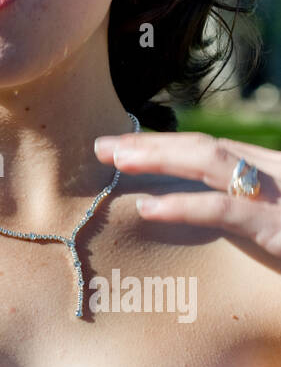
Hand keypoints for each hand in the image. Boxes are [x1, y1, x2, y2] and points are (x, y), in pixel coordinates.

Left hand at [93, 130, 280, 259]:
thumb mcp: (274, 218)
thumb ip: (243, 210)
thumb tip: (200, 210)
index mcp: (266, 169)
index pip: (208, 148)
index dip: (163, 145)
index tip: (123, 146)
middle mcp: (268, 171)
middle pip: (200, 147)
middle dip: (150, 145)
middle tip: (103, 147)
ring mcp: (271, 193)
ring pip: (206, 162)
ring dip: (158, 159)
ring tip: (117, 162)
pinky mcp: (273, 222)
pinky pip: (221, 209)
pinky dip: (182, 205)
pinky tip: (148, 209)